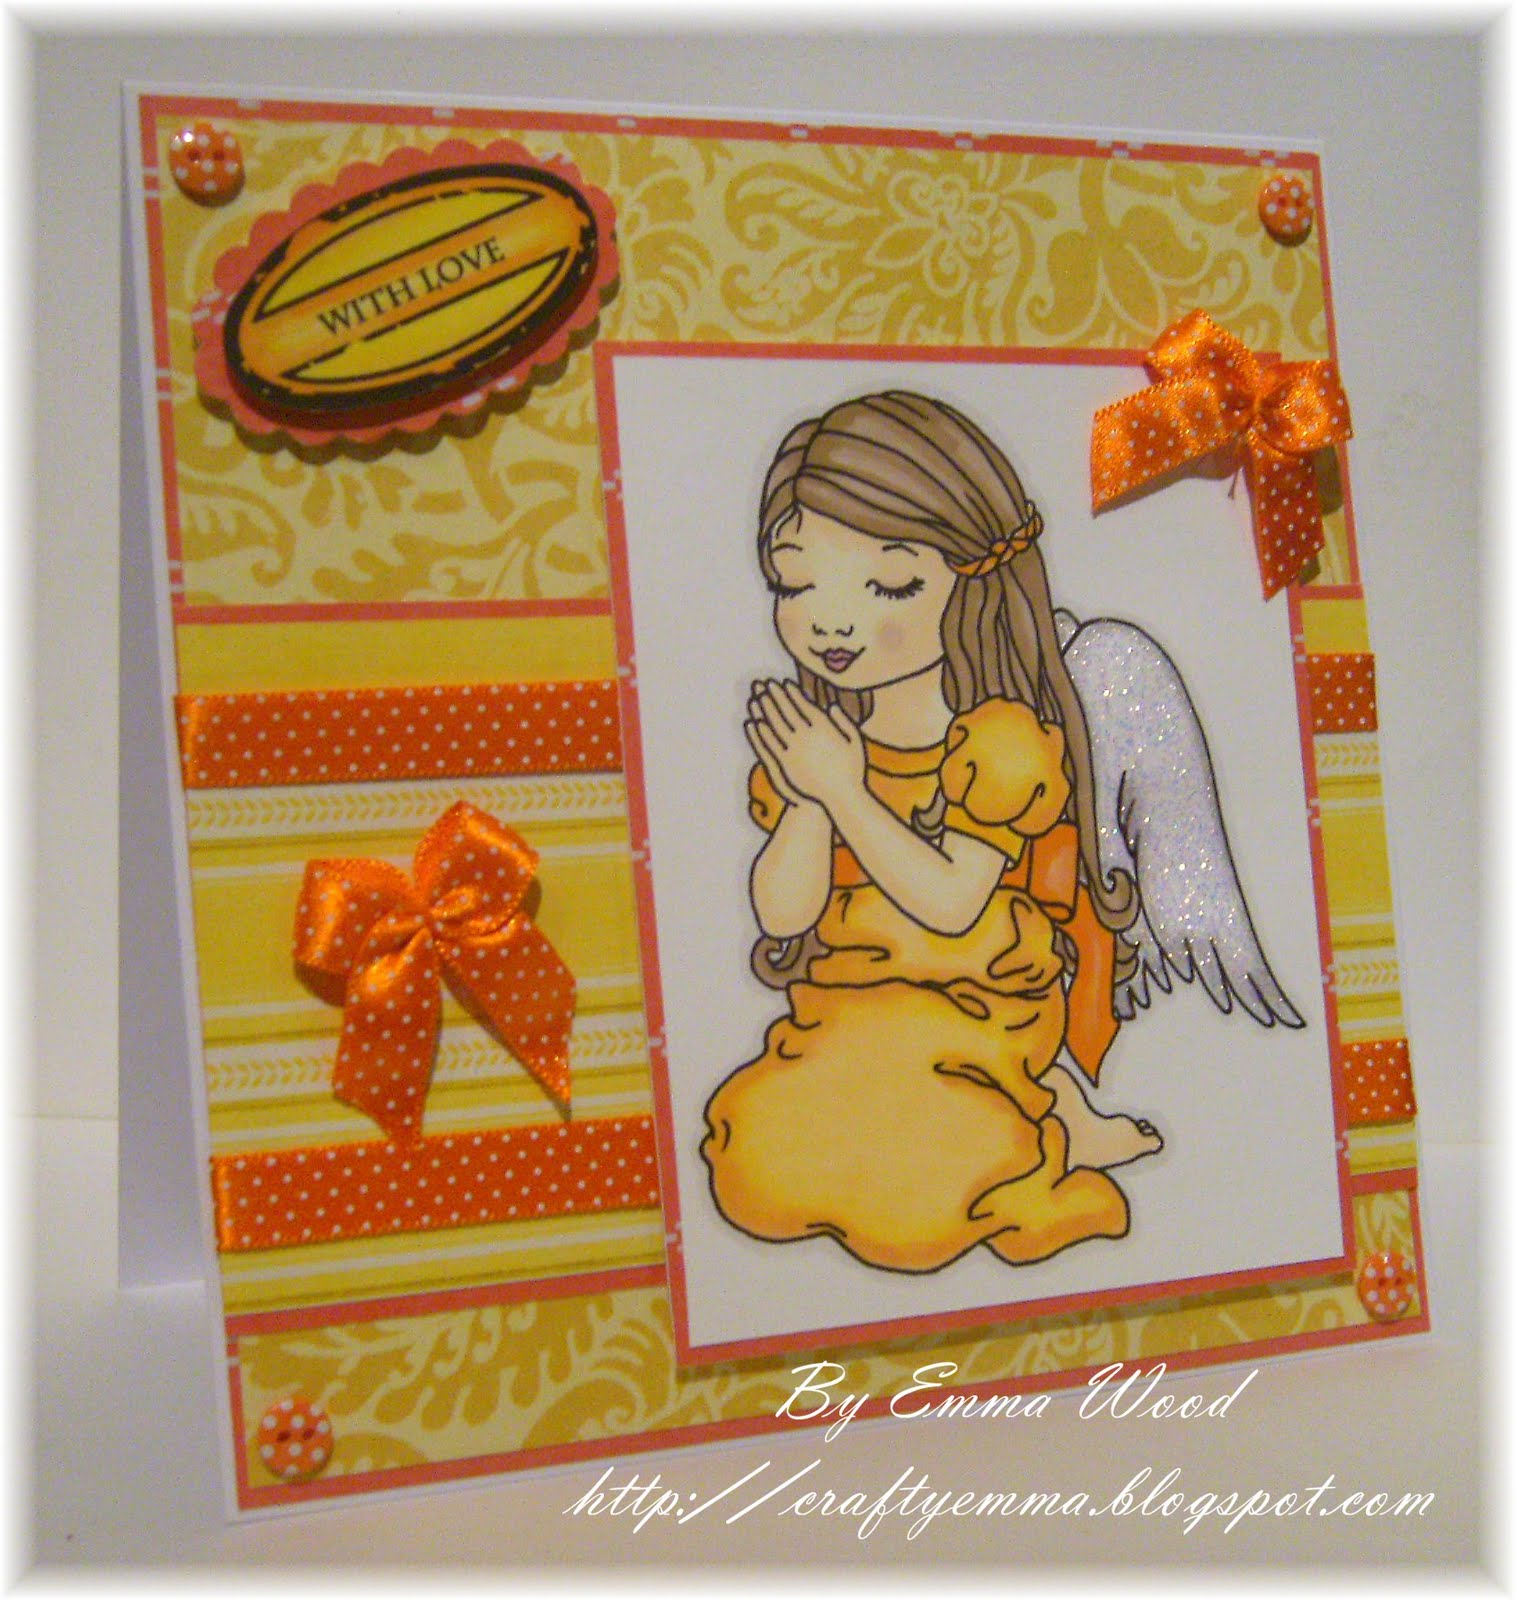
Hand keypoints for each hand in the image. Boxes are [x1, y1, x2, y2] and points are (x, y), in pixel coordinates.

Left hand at [745, 679, 865, 814]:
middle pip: (786, 711)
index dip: (792, 692)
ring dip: (764, 709)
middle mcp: (807, 736)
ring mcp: (795, 750)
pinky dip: (761, 732)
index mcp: (824, 727)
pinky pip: (770, 744)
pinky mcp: (786, 765)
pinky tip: (754, 722)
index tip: (783, 683)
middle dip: (774, 695)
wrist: (841, 797)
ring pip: (775, 725)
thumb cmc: (852, 770)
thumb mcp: (856, 742)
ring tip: (756, 697)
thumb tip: (831, 705)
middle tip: (764, 684)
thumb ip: (845, 722)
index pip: (803, 704)